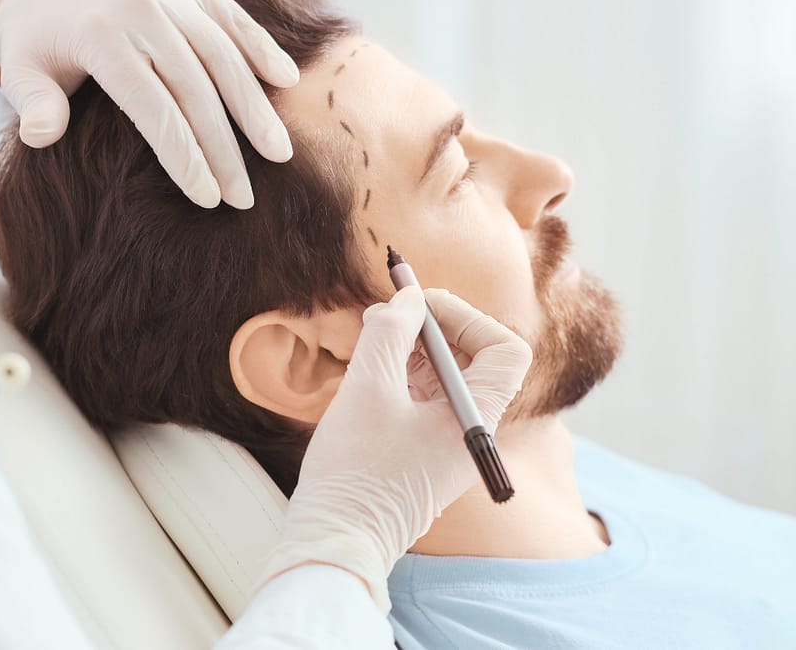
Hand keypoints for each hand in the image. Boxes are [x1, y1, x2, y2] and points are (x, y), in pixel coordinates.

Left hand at [0, 0, 299, 208]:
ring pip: (224, 57)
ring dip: (255, 108)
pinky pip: (232, 18)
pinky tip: (286, 81)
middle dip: (225, 150)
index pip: (155, 111)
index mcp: (102, 38)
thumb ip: (32, 103)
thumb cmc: (35, 36)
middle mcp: (143, 11)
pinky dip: (261, 48)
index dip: (185, 159)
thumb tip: (43, 137)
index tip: (207, 198)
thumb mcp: (20, 67)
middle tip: (243, 196)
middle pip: (197, 92)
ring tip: (278, 152)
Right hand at [257, 286, 531, 611]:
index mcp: (476, 419)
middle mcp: (471, 432)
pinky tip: (371, 364)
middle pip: (474, 360)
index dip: (468, 318)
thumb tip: (407, 299)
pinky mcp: (422, 454)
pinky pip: (424, 400)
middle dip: (435, 327)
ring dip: (415, 348)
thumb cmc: (356, 471)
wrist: (337, 541)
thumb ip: (390, 333)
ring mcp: (447, 445)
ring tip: (373, 331)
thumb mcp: (368, 388)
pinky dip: (403, 374)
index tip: (422, 307)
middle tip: (393, 310)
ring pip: (445, 378)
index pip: (504, 350)